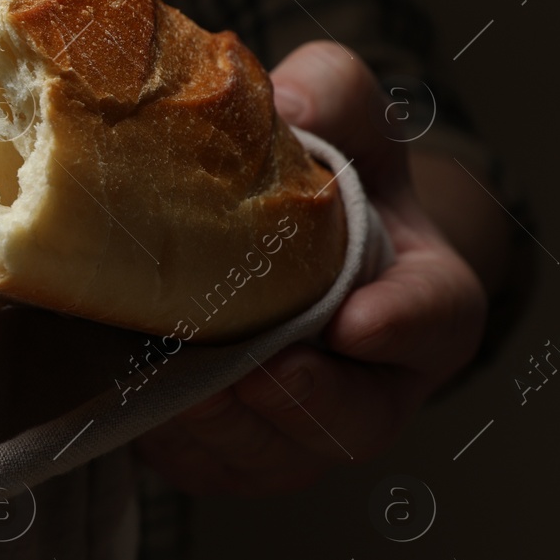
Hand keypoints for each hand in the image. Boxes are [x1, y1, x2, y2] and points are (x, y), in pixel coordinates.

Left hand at [135, 41, 487, 494]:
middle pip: (350, 420)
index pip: (436, 319)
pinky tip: (124, 394)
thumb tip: (280, 101)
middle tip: (242, 371)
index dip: (400, 325)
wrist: (261, 243)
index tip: (351, 320)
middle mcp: (372, 384)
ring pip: (267, 454)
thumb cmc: (320, 180)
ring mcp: (298, 431)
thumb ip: (328, 94)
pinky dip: (167, 438)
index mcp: (420, 301)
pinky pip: (203, 465)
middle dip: (295, 402)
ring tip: (163, 377)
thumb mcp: (339, 117)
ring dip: (217, 427)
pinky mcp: (228, 455)